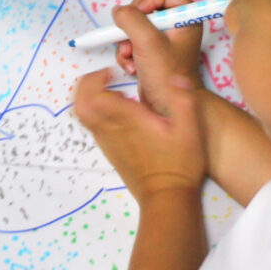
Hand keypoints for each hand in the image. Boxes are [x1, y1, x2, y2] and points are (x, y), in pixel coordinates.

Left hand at [73, 6, 208, 201]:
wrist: (166, 197)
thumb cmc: (179, 164)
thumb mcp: (190, 129)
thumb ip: (183, 99)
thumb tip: (176, 77)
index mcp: (127, 119)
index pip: (95, 93)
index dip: (97, 77)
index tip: (113, 73)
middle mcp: (111, 129)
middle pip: (80, 102)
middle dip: (86, 85)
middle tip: (105, 78)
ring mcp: (107, 142)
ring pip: (82, 116)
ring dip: (88, 98)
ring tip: (112, 94)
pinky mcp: (109, 151)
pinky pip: (92, 127)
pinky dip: (95, 113)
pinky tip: (118, 113)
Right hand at [111, 0, 207, 79]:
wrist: (168, 108)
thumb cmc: (168, 78)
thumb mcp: (148, 43)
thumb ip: (132, 19)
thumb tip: (118, 11)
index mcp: (186, 16)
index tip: (140, 19)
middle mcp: (177, 23)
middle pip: (145, 2)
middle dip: (132, 23)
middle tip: (131, 39)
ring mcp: (163, 36)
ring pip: (134, 22)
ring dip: (126, 40)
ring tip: (130, 57)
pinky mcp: (151, 49)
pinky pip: (131, 38)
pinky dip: (126, 52)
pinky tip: (132, 66)